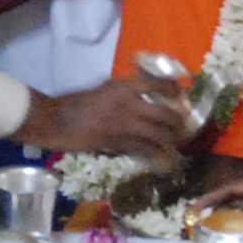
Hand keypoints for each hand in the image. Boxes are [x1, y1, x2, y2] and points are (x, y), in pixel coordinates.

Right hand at [26, 73, 187, 161]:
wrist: (58, 121)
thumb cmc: (78, 102)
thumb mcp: (104, 89)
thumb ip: (125, 91)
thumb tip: (147, 95)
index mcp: (124, 88)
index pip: (159, 86)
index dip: (175, 92)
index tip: (182, 97)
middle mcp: (129, 105)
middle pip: (165, 114)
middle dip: (179, 122)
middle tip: (184, 126)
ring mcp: (125, 126)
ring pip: (158, 135)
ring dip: (171, 139)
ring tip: (176, 141)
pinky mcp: (119, 144)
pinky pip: (145, 149)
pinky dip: (156, 153)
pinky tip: (162, 155)